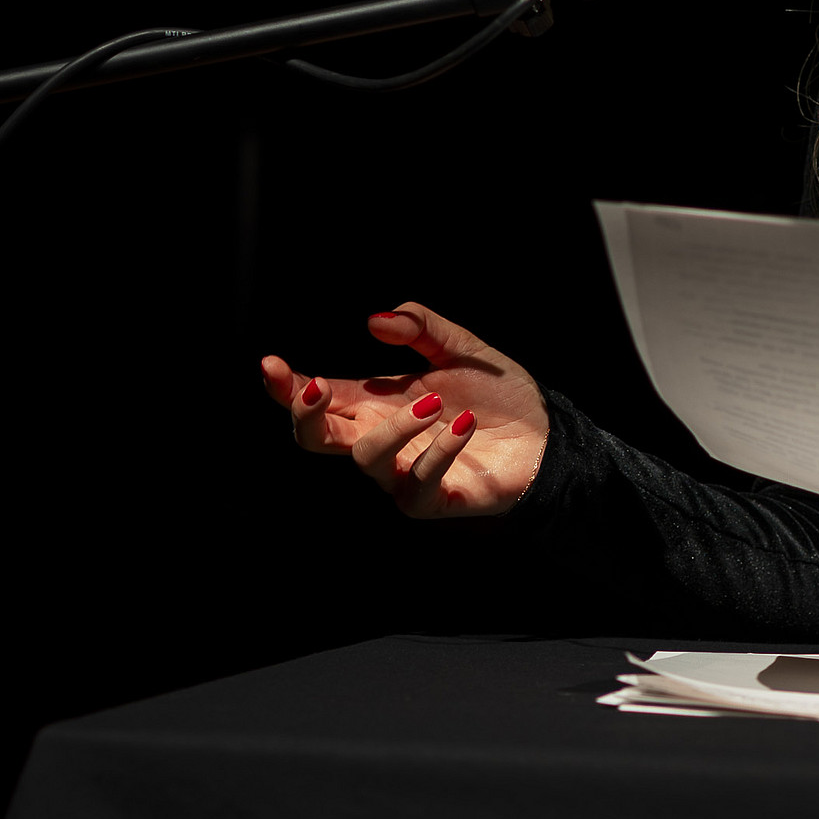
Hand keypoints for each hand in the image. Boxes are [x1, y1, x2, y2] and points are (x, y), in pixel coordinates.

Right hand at [258, 303, 549, 522]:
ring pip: (365, 458)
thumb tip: (375, 318)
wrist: (548, 436)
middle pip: (318, 438)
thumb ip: (420, 327)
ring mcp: (402, 473)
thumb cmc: (499, 397)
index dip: (285, 387)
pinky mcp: (434, 500)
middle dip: (306, 414)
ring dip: (395, 426)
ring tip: (437, 402)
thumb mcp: (460, 349)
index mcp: (375, 403)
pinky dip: (436, 452)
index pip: (318, 398)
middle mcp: (381, 439)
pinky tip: (462, 425)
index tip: (271, 363)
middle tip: (320, 386)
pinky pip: (415, 485)